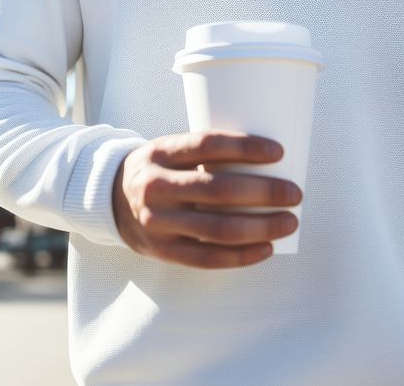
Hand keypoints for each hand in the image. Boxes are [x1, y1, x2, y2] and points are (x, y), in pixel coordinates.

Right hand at [111, 130, 301, 268]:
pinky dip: (241, 255)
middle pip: (218, 190)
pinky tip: (266, 248)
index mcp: (160, 153)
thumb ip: (204, 155)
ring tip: (289, 222)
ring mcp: (157, 222)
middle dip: (264, 192)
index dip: (245, 148)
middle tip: (294, 193)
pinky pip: (207, 258)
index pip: (206, 146)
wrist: (109, 200)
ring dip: (261, 227)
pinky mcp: (163, 250)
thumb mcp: (168, 151)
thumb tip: (268, 161)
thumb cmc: (158, 170)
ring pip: (217, 229)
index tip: (279, 152)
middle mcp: (155, 187)